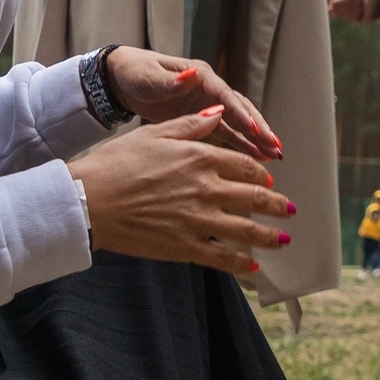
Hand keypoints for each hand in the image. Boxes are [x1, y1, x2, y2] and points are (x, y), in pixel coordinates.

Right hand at [69, 109, 294, 275]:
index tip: (269, 181)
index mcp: (200, 158)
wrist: (89, 201)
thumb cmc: (116, 164)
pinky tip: (253, 267)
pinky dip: (242, 264)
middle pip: (255, 198)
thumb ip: (192, 125)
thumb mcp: (154, 133)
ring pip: (247, 230)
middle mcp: (206, 188)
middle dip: (277, 206)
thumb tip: (219, 113)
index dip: (261, 175)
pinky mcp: (186, 246)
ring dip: (270, 236)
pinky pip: (224, 258)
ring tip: (285, 239)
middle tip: (290, 211)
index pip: (245, 167)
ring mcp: (199, 220)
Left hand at [102, 47, 280, 159]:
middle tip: (274, 146)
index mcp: (200, 76)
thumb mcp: (150, 77)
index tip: (254, 129)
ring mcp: (208, 104)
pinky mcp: (203, 117)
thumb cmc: (136, 73)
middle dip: (258, 127)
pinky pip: (227, 132)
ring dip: (256, 138)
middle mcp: (209, 89)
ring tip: (274, 155)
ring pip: (238, 122)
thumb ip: (170, 81)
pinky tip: (257, 156)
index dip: (240, 112)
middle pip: (240, 108)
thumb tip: (192, 77)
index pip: (226, 95)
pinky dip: (243, 143)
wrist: (125, 79)